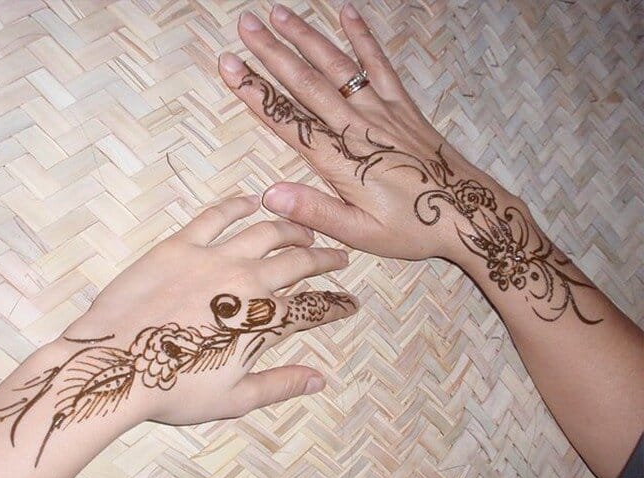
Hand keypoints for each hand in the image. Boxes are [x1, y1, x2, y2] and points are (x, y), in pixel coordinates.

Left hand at [64, 195, 356, 425]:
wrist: (116, 365)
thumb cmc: (172, 387)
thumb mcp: (235, 399)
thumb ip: (281, 385)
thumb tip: (319, 380)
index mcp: (262, 321)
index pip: (313, 309)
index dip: (336, 306)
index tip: (350, 302)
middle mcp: (247, 282)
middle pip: (298, 262)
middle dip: (325, 259)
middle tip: (339, 257)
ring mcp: (214, 258)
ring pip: (265, 232)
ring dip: (291, 229)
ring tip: (304, 230)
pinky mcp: (180, 245)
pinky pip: (214, 216)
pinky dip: (237, 205)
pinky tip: (252, 200)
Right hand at [218, 4, 524, 261]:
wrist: (469, 213)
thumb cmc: (413, 227)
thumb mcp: (360, 233)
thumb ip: (315, 212)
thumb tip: (270, 195)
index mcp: (341, 161)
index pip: (288, 121)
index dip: (255, 93)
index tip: (229, 66)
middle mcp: (358, 127)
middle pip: (307, 83)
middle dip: (272, 53)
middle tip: (245, 25)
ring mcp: (382, 111)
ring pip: (338, 67)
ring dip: (307, 38)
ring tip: (279, 14)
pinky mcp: (403, 106)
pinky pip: (379, 65)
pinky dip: (363, 38)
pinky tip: (347, 12)